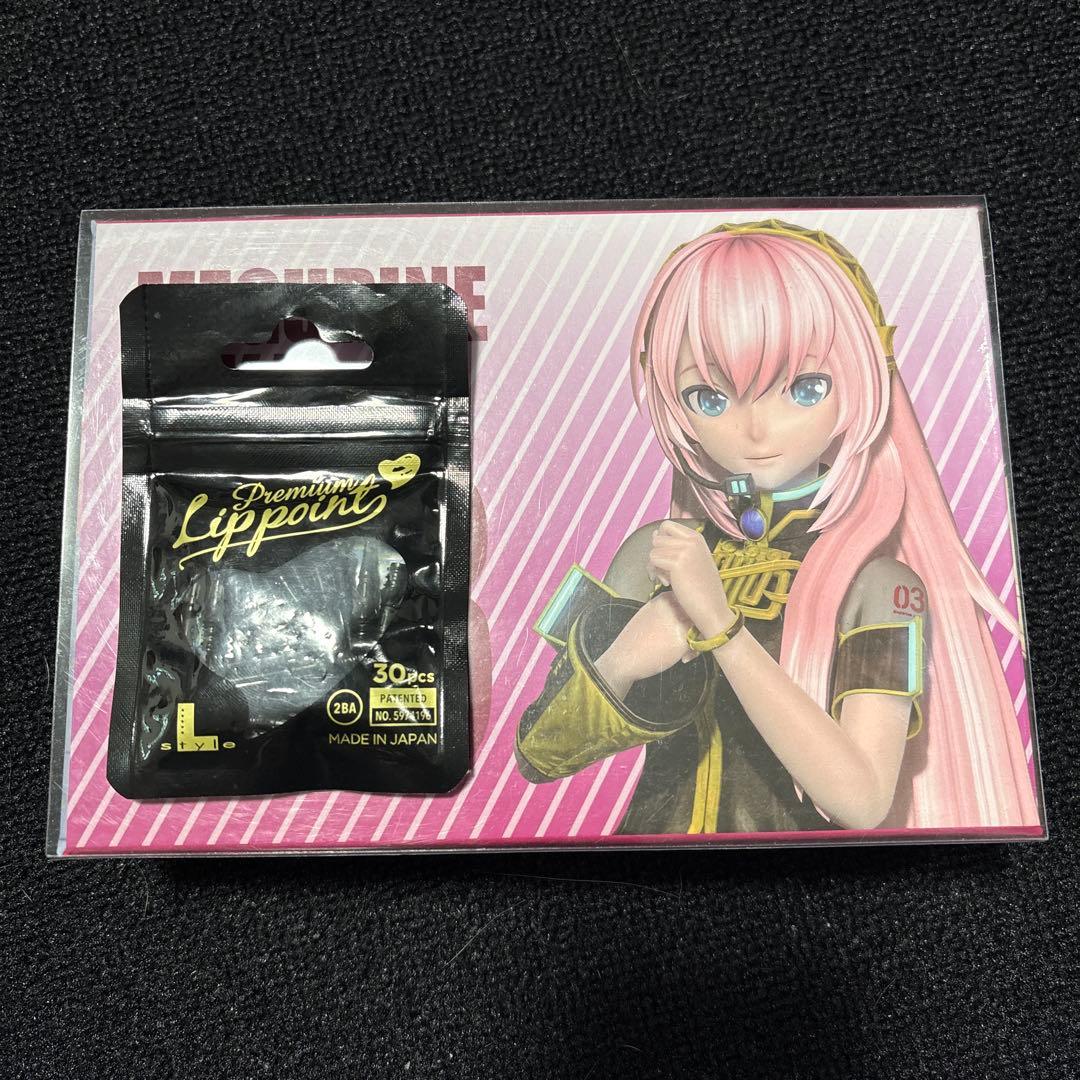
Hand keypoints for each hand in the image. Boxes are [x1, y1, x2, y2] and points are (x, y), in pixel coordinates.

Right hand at [594, 592, 695, 697]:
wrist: (624, 657)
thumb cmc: (636, 639)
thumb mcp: (650, 614)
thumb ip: (669, 610)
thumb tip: (688, 613)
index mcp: (665, 598)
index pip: (691, 600)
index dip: (693, 613)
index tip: (690, 624)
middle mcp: (673, 607)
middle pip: (699, 612)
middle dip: (698, 626)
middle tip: (691, 639)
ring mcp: (679, 622)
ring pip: (702, 627)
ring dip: (699, 640)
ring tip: (686, 651)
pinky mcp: (683, 639)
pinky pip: (700, 643)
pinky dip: (694, 653)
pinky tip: (683, 659)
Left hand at [648, 521, 732, 637]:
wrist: (712, 608)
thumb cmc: (701, 588)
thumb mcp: (692, 560)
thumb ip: (676, 547)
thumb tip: (654, 535)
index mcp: (696, 537)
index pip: (667, 525)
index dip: (661, 541)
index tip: (667, 558)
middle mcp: (691, 540)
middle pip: (657, 538)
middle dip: (656, 554)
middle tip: (664, 571)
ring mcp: (685, 550)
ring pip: (653, 550)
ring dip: (654, 566)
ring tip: (666, 579)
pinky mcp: (677, 563)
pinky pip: (653, 561)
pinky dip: (655, 574)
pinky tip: (667, 583)